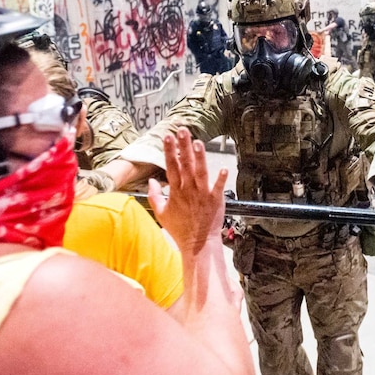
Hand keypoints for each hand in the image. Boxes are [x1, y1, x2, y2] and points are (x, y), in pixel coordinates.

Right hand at [148, 127, 228, 254]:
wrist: (197, 244)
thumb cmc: (179, 229)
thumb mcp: (161, 213)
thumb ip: (154, 195)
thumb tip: (150, 180)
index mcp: (175, 192)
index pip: (171, 167)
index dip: (169, 151)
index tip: (168, 137)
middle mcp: (189, 190)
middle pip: (185, 165)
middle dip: (183, 146)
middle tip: (183, 130)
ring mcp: (203, 195)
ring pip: (201, 172)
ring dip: (200, 157)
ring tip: (198, 142)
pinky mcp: (215, 200)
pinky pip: (219, 187)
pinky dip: (221, 178)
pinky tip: (224, 168)